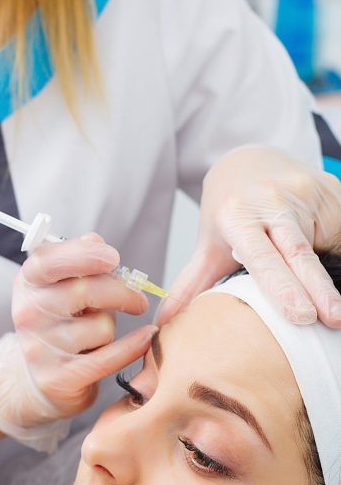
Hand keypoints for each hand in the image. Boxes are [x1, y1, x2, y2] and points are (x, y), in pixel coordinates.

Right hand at [0, 234, 156, 451]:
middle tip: (137, 300)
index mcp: (28, 283)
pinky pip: (109, 358)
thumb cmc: (60, 324)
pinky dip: (133, 346)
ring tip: (99, 334)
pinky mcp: (58, 378)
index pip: (49, 261)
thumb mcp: (61, 287)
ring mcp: (40, 348)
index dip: (84, 255)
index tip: (113, 257)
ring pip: (101, 327)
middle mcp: (28, 313)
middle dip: (121, 292)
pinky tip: (146, 337)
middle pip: (85, 291)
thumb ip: (78, 262)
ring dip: (111, 327)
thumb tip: (95, 241)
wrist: (42, 378)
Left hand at [157, 146, 340, 326]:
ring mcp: (305, 192)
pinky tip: (334, 266)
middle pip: (299, 253)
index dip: (281, 287)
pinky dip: (337, 250)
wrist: (250, 161)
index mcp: (238, 217)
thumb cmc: (228, 211)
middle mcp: (272, 201)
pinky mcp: (331, 190)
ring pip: (323, 241)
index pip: (262, 258)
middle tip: (334, 319)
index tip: (300, 316)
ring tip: (337, 309)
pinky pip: (337, 228)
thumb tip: (162, 323)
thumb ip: (191, 284)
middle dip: (319, 288)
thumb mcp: (207, 244)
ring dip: (330, 276)